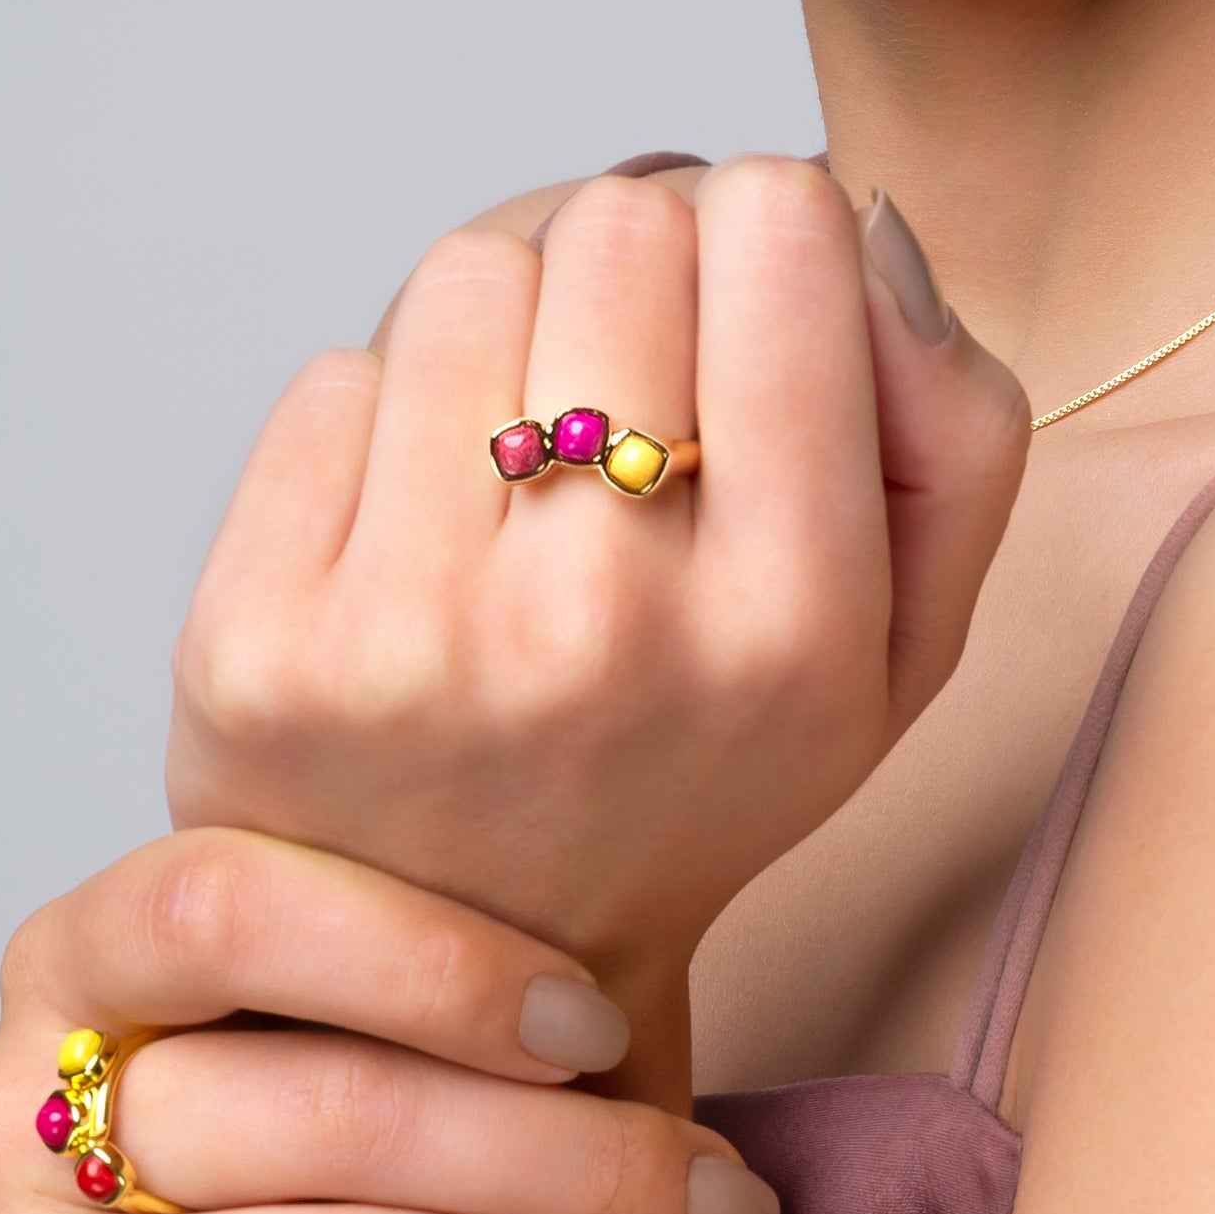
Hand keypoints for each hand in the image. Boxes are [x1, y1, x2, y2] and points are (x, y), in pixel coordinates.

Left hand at [165, 158, 1026, 975]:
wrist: (475, 992)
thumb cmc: (702, 766)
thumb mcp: (904, 644)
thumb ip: (957, 426)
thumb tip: (866, 230)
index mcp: (791, 623)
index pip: (777, 227)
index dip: (768, 229)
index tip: (752, 309)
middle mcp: (603, 627)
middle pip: (619, 221)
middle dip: (636, 269)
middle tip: (635, 377)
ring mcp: (412, 634)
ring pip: (467, 271)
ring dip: (508, 329)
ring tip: (528, 454)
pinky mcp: (257, 638)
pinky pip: (336, 373)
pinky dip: (386, 416)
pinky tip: (422, 527)